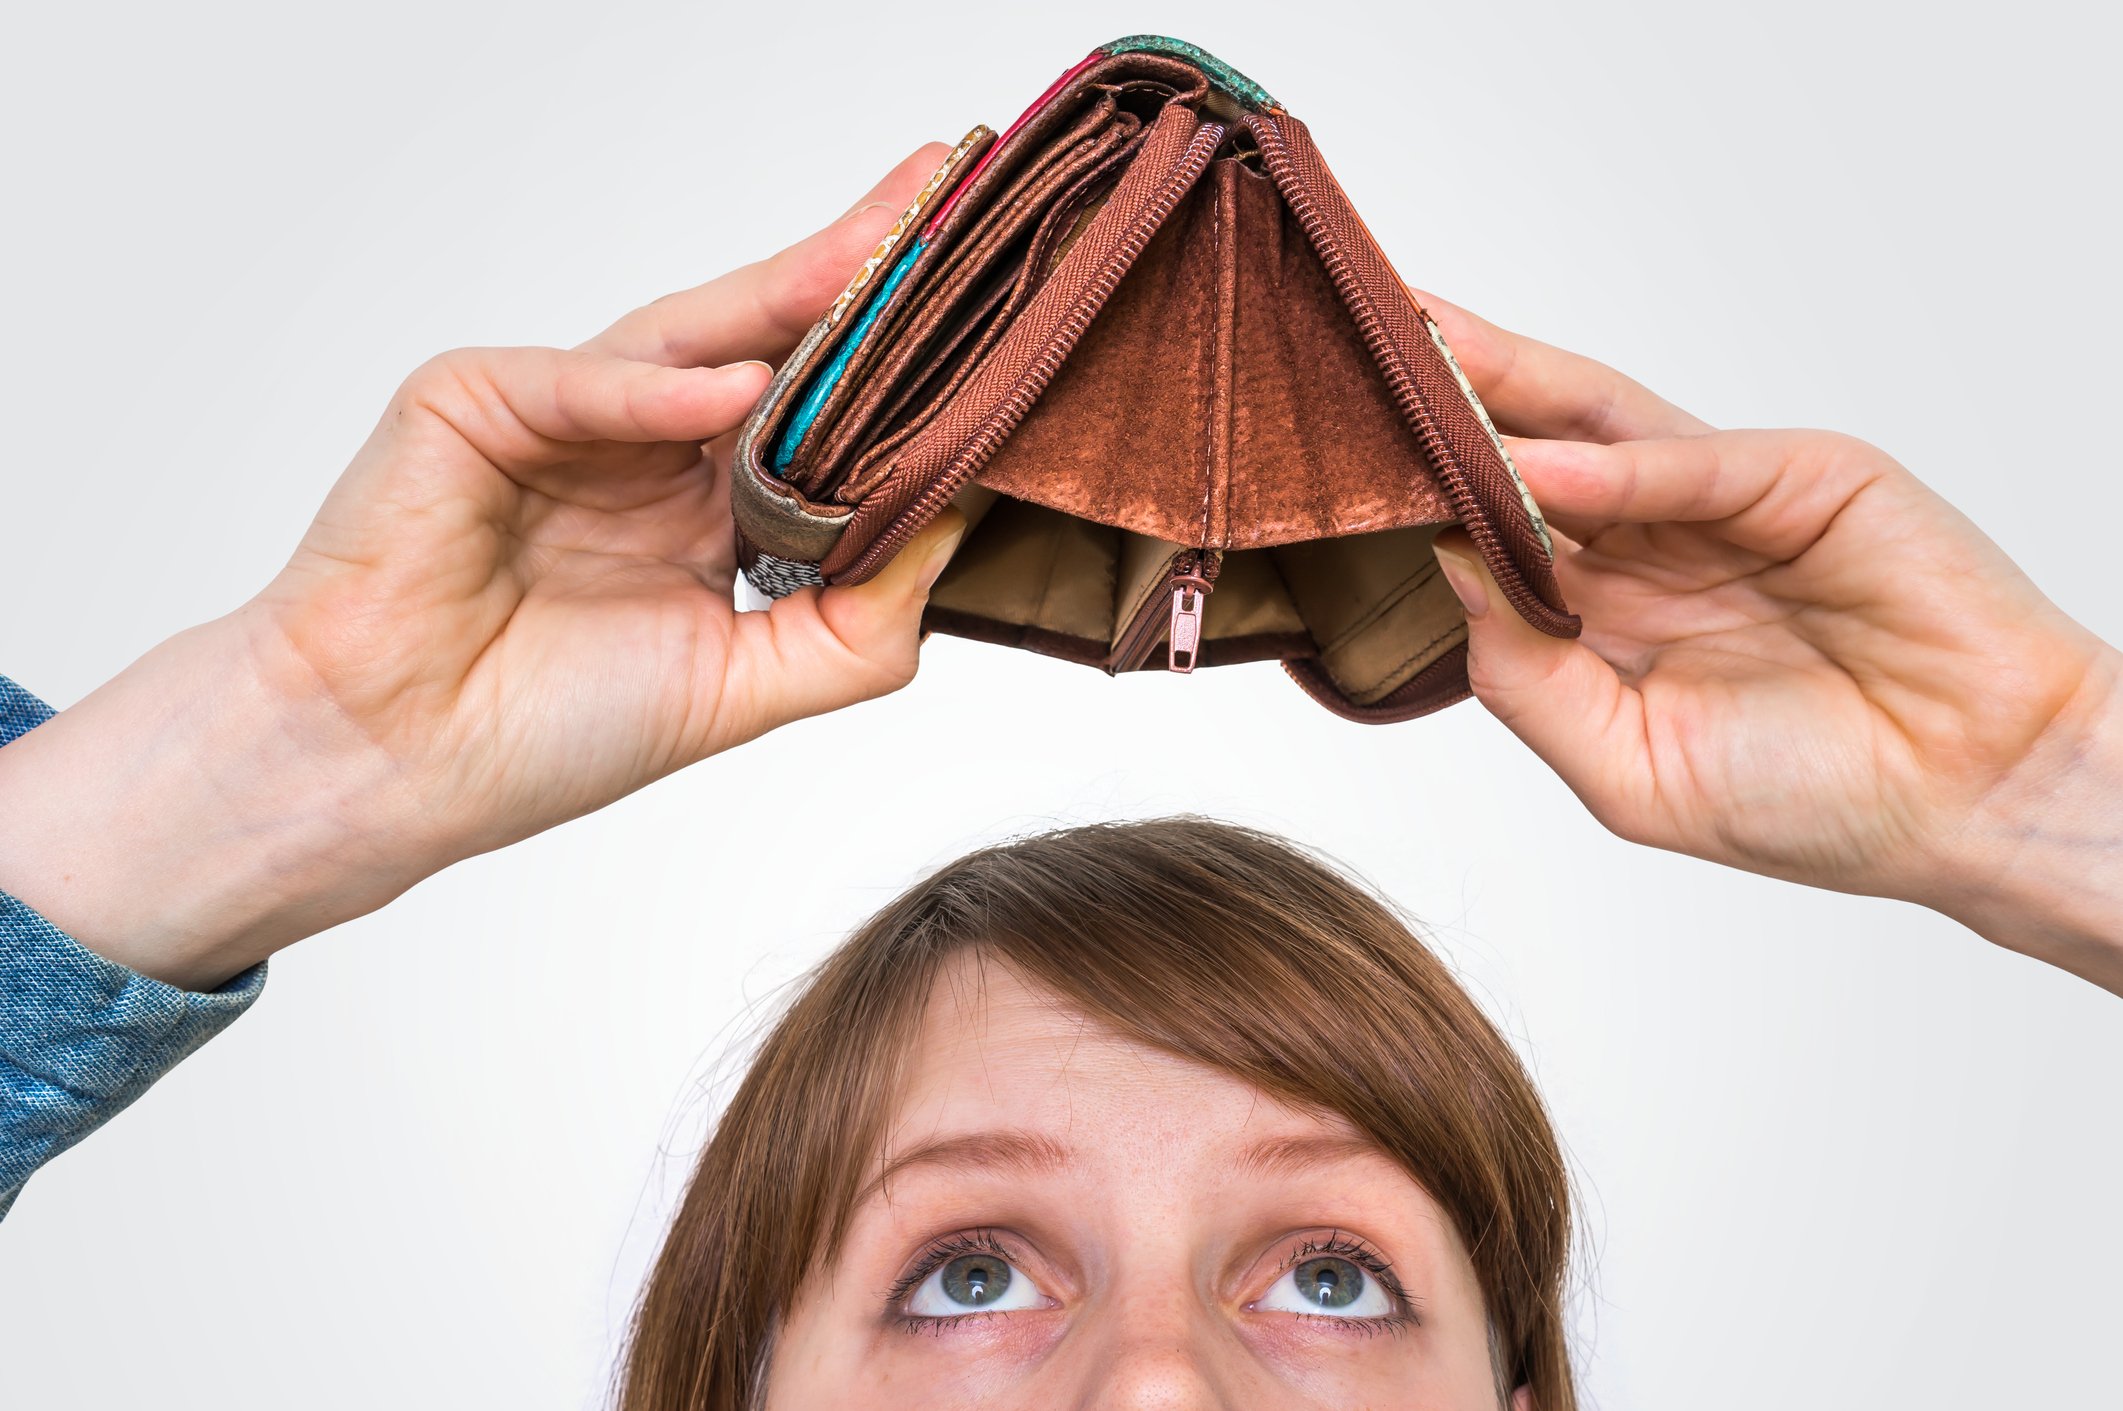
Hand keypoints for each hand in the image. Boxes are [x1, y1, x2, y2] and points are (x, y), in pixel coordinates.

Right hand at [0, 144, 963, 989]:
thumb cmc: (544, 729)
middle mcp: (641, 445)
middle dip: (856, 275)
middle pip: (767, 342)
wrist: (394, 768)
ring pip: (683, 334)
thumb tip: (958, 529)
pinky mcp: (469, 402)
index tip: (989, 313)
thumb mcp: (745, 684)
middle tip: (943, 201)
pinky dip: (651, 390)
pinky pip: (577, 382)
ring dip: (783, 292)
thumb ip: (858, 621)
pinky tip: (733, 386)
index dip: (894, 364)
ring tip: (881, 253)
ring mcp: (557, 414)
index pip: (815, 412)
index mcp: (701, 504)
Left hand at [1420, 294, 2122, 991]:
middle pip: (1530, 454)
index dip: (1419, 498)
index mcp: (1610, 612)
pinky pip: (1697, 463)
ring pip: (1601, 427)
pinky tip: (1542, 466)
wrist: (1970, 804)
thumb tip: (1448, 580)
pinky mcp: (1808, 478)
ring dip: (1511, 388)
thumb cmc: (1814, 800)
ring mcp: (1729, 502)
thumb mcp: (1630, 766)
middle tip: (1354, 357)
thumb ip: (1533, 680)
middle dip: (1446, 407)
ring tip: (1420, 351)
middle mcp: (1657, 544)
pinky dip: (1619, 467)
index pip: (1494, 533)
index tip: (1329, 468)